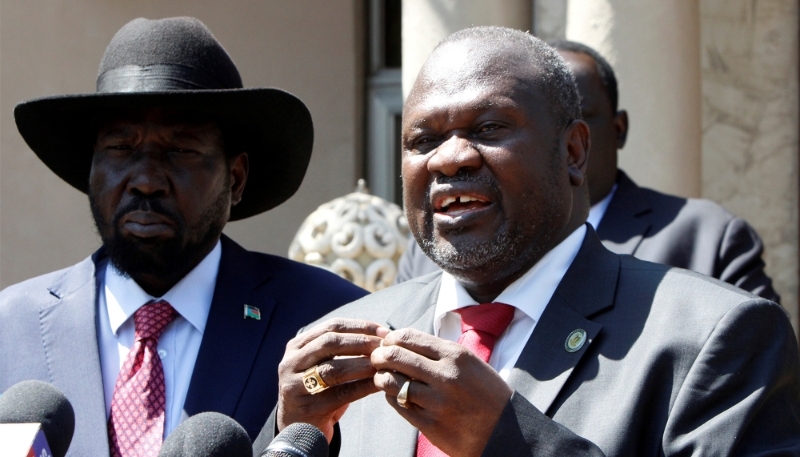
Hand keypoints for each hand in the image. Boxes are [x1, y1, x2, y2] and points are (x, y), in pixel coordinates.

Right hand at [276, 318, 389, 440]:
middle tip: (384, 346)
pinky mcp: (308, 408)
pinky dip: (363, 386)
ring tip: (383, 363)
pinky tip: (379, 384)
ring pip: (333, 369)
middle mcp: (291, 362)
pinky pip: (341, 393)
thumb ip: (341, 349)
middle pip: (330, 343)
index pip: (331, 327)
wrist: (298, 430)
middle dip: (361, 342)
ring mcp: (295, 385)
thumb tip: (380, 335)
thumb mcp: (322, 363)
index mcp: (297, 346)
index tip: (383, 331)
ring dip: (363, 364)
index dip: (359, 326)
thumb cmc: (318, 390)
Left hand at [371, 328, 512, 456]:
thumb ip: (438, 351)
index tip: (387, 343)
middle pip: (394, 356)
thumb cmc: (485, 392)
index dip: (390, 338)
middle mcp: (445, 376)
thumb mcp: (469, 362)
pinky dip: (391, 396)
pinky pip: (397, 404)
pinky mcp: (430, 424)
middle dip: (379, 355)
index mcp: (455, 355)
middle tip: (377, 359)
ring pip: (390, 381)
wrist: (504, 431)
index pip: (408, 336)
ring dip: (382, 377)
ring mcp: (436, 401)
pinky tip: (396, 395)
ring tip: (384, 377)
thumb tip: (401, 339)